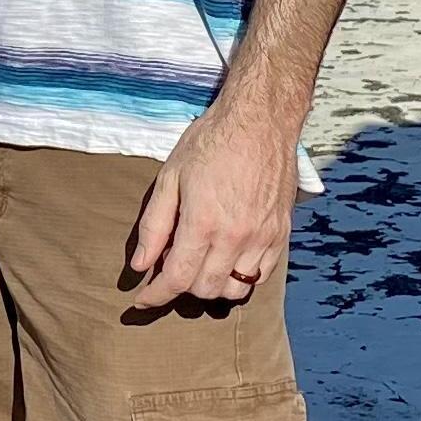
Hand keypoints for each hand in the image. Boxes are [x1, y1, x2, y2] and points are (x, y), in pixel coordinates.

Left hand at [124, 88, 297, 309]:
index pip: (177, 279)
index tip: (143, 300)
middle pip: (205, 289)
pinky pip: (260, 276)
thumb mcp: (170, 177)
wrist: (261, 120)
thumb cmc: (211, 142)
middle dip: (181, 287)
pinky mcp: (280, 233)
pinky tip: (226, 260)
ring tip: (199, 265)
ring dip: (212, 286)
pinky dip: (240, 277)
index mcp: (204, 222)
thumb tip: (140, 265)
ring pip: (235, 289)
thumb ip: (154, 226)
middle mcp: (236, 236)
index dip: (155, 296)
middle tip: (170, 268)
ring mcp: (263, 237)